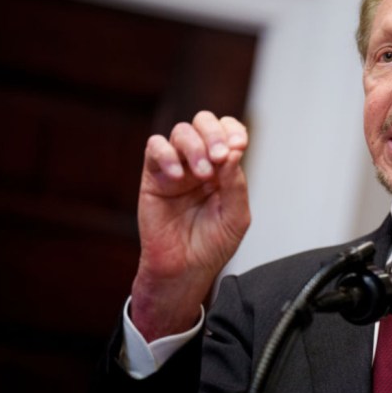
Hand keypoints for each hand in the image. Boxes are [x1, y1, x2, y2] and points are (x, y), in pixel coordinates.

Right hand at [130, 111, 250, 341]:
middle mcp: (200, 162)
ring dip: (194, 147)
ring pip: (181, 132)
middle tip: (220, 156)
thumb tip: (233, 152)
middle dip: (214, 133)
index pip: (229, 133)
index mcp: (224, 168)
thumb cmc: (211, 245)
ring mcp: (176, 167)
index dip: (233, 132)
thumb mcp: (235, 216)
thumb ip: (236, 184)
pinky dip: (167, 155)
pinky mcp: (153, 176)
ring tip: (202, 175)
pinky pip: (154, 148)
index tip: (238, 146)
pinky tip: (178, 176)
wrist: (184, 269)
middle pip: (204, 123)